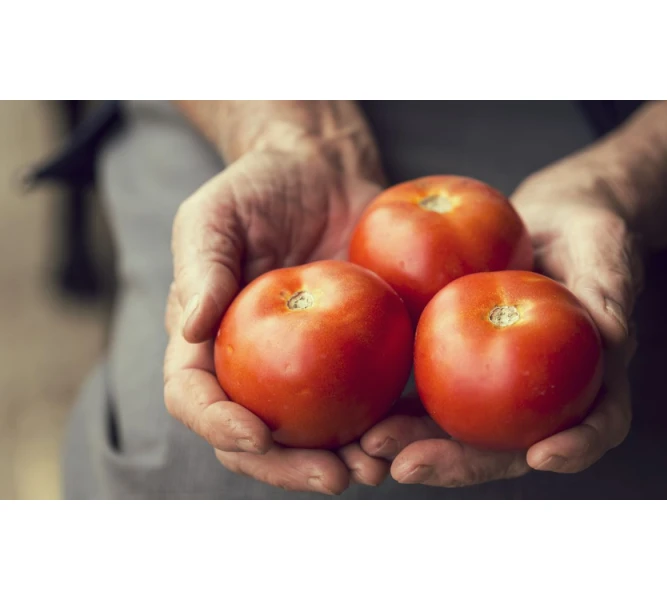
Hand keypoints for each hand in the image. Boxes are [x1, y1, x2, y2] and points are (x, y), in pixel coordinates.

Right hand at [163, 148, 390, 494]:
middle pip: (257, 438)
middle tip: (332, 477)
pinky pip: (366, 399)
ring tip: (377, 471)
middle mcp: (253, 367)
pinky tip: (409, 434)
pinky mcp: (354, 355)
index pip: (195, 396)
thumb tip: (192, 327)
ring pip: (314, 434)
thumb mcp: (214, 214)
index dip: (218, 425)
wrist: (322, 170)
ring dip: (342, 461)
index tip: (255, 435)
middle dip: (289, 467)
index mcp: (206, 341)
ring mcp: (305, 367)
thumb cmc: (257, 187)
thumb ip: (201, 267)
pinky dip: (384, 425)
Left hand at [360, 153, 643, 486]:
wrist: (545, 219)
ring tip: (370, 444)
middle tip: (410, 466)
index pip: (599, 422)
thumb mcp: (605, 246)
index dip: (577, 447)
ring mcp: (499, 387)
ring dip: (415, 444)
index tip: (543, 456)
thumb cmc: (588, 231)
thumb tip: (613, 330)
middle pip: (510, 445)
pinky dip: (397, 405)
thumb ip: (609, 284)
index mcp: (594, 377)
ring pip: (461, 431)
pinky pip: (430, 390)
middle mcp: (544, 396)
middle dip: (461, 462)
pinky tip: (362, 407)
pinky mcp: (461, 365)